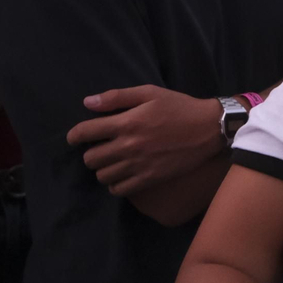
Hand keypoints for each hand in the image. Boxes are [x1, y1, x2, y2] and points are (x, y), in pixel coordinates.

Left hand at [67, 85, 223, 196]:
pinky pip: (119, 190)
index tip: (75, 137)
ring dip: (102, 169)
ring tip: (111, 162)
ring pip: (102, 176)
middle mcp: (129, 146)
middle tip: (99, 148)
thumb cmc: (179, 107)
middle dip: (90, 152)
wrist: (208, 129)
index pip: (86, 132)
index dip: (74, 136)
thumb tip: (88, 103)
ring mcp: (139, 165)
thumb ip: (117, 97)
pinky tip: (121, 175)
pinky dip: (115, 184)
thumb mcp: (150, 93)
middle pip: (91, 158)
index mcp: (127, 123)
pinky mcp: (149, 179)